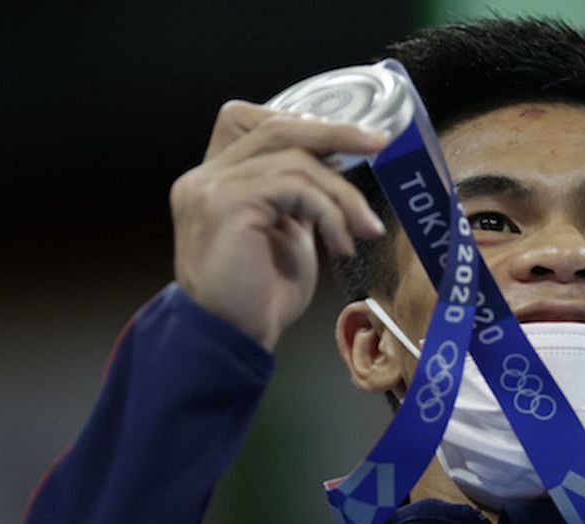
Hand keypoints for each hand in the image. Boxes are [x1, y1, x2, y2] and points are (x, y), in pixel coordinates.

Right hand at [171, 101, 390, 349]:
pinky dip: (329, 212)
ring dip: (342, 194)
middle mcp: (205, 177)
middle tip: (379, 143)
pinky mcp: (226, 204)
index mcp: (215, 179)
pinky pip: (295, 187)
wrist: (232, 339)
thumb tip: (336, 171)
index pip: (255, 123)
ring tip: (364, 228)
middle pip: (276, 128)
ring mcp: (211, 188)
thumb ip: (297, 198)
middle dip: (334, 132)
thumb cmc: (257, 298)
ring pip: (294, 161)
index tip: (352, 137)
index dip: (305, 124)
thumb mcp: (284, 233)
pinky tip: (342, 244)